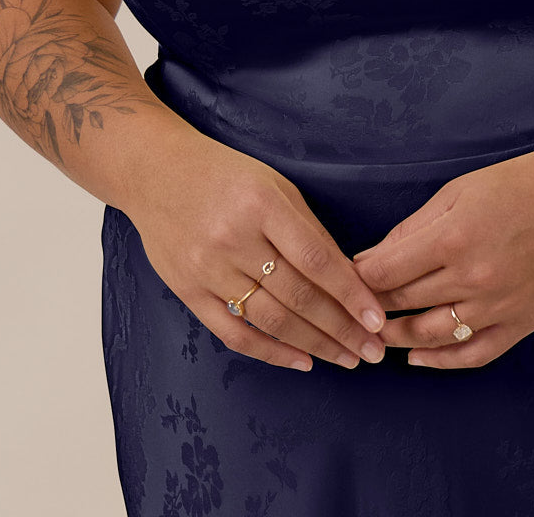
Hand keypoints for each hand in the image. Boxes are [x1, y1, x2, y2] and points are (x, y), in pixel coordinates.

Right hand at [123, 129, 388, 370]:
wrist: (155, 172)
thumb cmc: (224, 174)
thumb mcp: (274, 186)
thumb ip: (308, 230)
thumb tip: (349, 278)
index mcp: (262, 205)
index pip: (317, 260)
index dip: (351, 294)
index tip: (378, 320)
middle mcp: (234, 239)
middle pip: (298, 296)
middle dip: (342, 329)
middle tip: (373, 350)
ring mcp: (208, 269)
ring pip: (271, 320)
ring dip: (315, 345)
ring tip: (347, 358)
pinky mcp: (188, 291)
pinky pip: (233, 333)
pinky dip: (271, 353)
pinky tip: (302, 361)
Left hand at [350, 141, 533, 368]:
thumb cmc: (520, 184)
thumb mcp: (458, 192)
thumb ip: (413, 228)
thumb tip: (375, 258)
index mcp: (452, 239)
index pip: (385, 272)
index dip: (358, 277)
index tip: (342, 278)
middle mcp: (473, 278)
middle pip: (404, 302)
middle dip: (372, 305)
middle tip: (350, 308)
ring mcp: (499, 306)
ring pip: (432, 334)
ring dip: (397, 337)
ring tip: (375, 335)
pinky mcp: (523, 322)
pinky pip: (475, 353)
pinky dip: (443, 361)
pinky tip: (419, 359)